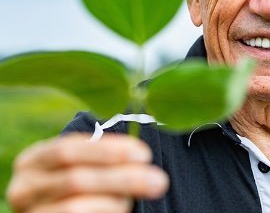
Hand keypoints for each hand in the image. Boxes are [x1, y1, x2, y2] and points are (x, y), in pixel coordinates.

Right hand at [7, 133, 168, 212]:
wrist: (54, 207)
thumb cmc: (78, 178)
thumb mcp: (82, 162)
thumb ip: (102, 155)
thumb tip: (141, 155)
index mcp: (33, 160)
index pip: (68, 149)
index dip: (108, 150)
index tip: (144, 154)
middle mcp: (23, 188)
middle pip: (76, 180)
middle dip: (123, 178)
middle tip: (159, 180)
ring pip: (77, 207)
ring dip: (116, 201)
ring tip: (136, 198)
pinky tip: (122, 209)